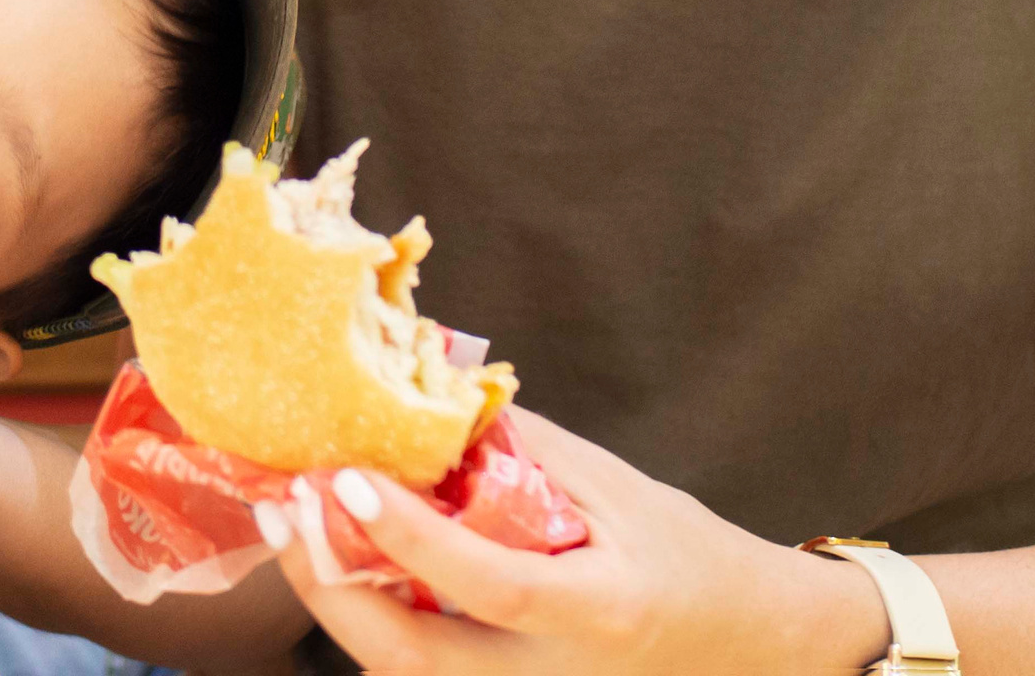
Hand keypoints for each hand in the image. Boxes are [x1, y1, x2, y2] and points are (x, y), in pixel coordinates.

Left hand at [254, 410, 886, 674]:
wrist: (749, 645)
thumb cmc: (689, 557)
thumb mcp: (618, 487)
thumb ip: (526, 447)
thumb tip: (437, 386)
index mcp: (597, 613)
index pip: (487, 586)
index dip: (410, 538)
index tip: (347, 479)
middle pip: (414, 662)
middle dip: (331, 590)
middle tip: (285, 512)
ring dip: (342, 608)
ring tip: (298, 531)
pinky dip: (376, 627)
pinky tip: (349, 569)